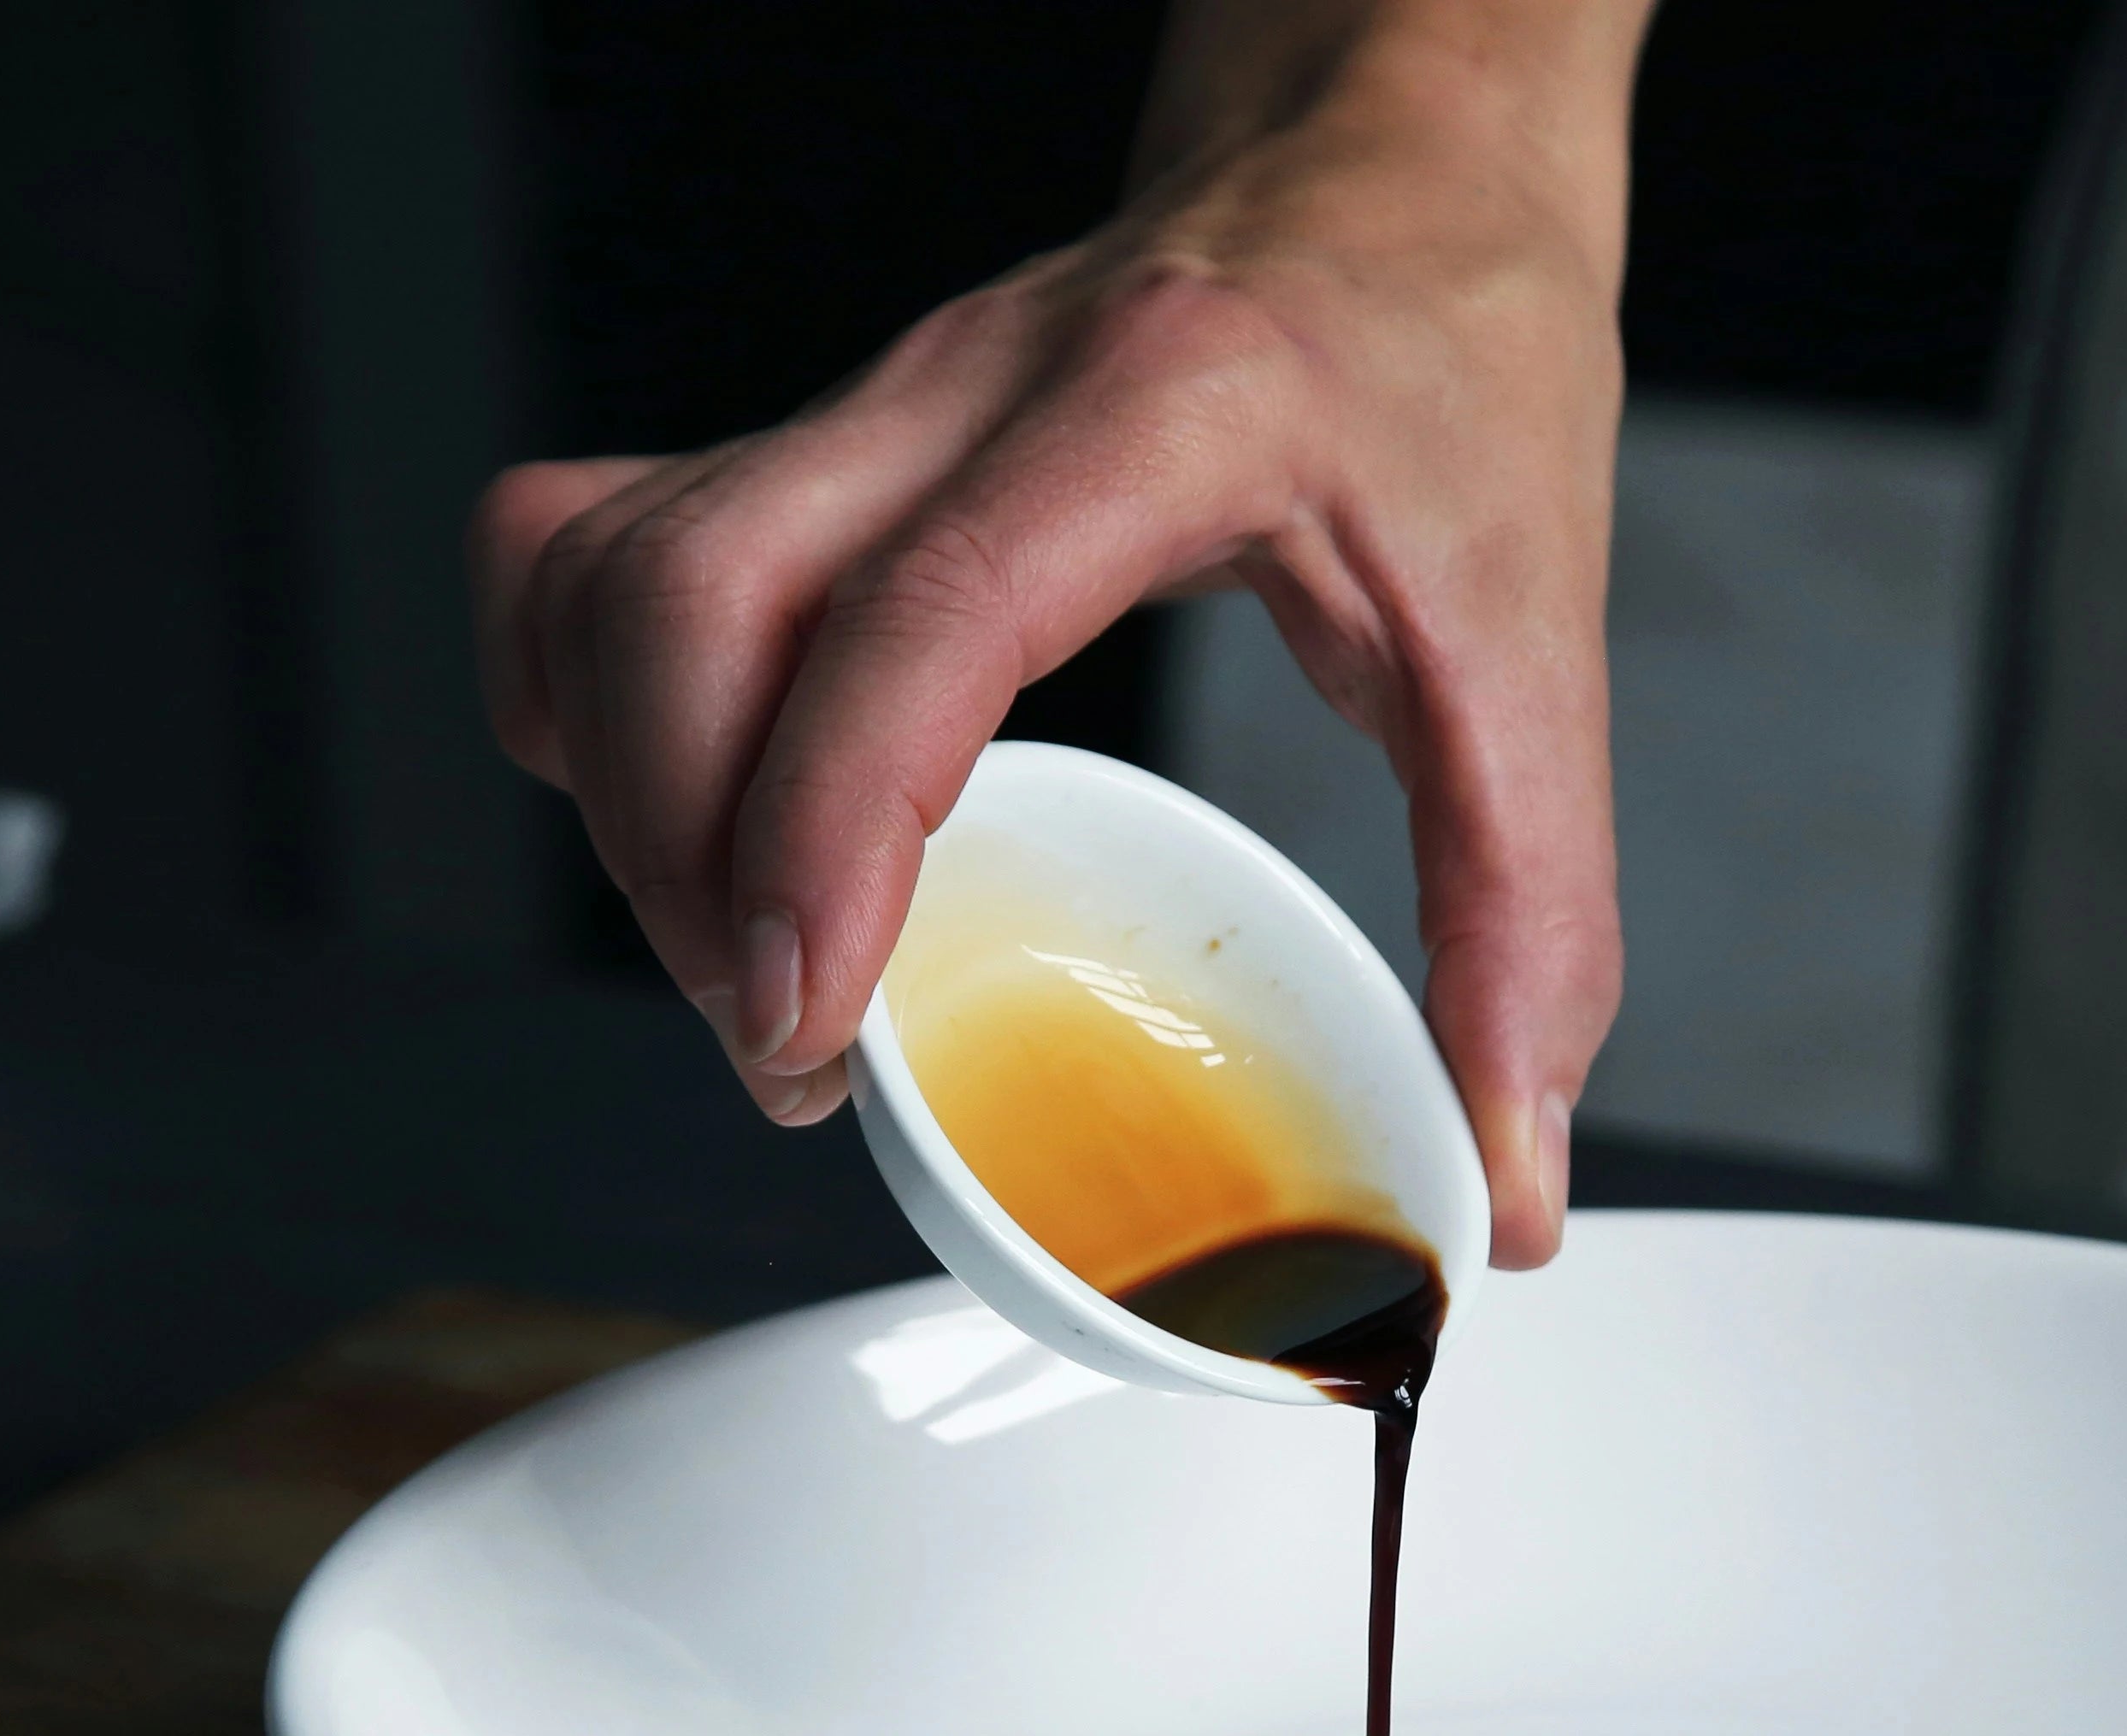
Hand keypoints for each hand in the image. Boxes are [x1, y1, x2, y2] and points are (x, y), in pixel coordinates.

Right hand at [469, 0, 1650, 1267]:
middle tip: (799, 1042)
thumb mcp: (1540, 644)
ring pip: (608, 578)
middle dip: (689, 862)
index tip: (807, 1010)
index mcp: (1158, 414)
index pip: (919, 614)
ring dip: (629, 802)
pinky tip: (688, 814)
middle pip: (689, 598)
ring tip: (750, 961)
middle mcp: (966, 387)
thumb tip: (1510, 1172)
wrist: (1395, 172)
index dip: (827, 826)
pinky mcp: (812, 447)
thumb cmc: (1450, 364)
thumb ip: (1533, 922)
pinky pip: (589, 554)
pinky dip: (587, 703)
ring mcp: (866, 409)